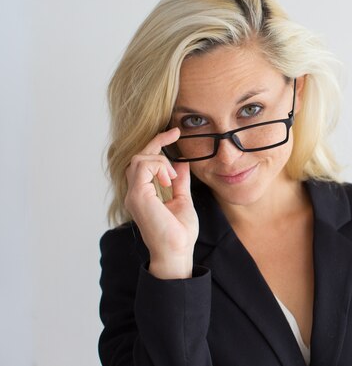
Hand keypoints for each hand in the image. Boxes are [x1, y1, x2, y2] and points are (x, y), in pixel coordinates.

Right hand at [124, 127, 198, 278]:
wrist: (177, 252)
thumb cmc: (179, 233)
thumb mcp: (182, 200)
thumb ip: (179, 182)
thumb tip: (181, 163)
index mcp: (144, 193)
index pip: (144, 161)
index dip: (157, 144)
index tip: (175, 133)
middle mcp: (135, 192)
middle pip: (138, 155)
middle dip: (157, 142)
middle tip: (175, 135)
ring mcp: (135, 194)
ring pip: (139, 158)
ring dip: (160, 160)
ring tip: (172, 177)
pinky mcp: (138, 195)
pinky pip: (142, 166)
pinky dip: (158, 166)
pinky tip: (169, 180)